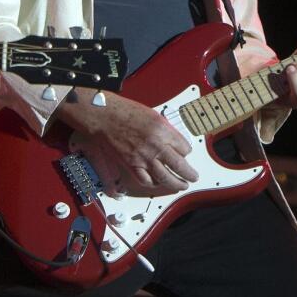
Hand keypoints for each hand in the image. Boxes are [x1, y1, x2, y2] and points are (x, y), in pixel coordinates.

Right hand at [63, 94, 197, 197]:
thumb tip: (173, 140)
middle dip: (189, 174)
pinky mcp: (131, 164)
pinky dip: (153, 183)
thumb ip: (165, 129)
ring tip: (181, 185)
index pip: (184, 147)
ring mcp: (143, 157)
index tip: (185, 153)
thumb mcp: (152, 115)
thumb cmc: (124, 111)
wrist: (104, 116)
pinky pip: (146, 180)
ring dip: (176, 183)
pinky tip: (157, 183)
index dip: (186, 151)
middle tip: (193, 177)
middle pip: (180, 165)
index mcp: (163, 130)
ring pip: (165, 177)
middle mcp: (156, 145)